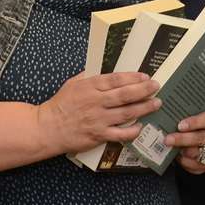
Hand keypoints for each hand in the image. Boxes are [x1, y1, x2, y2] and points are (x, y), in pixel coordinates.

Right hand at [38, 71, 161, 153]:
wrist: (48, 128)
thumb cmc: (60, 104)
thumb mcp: (72, 83)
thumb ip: (89, 76)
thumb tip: (104, 69)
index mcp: (90, 86)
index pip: (116, 79)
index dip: (133, 77)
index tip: (145, 76)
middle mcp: (96, 102)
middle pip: (125, 95)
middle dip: (144, 90)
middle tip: (156, 86)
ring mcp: (98, 119)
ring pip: (127, 113)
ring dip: (144, 108)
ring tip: (156, 103)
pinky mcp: (98, 135)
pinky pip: (120, 134)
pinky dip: (132, 131)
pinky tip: (141, 126)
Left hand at [168, 104, 204, 174]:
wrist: (201, 134)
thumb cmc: (191, 124)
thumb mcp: (188, 115)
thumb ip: (180, 114)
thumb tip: (161, 108)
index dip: (194, 122)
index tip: (180, 125)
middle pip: (201, 137)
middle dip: (183, 139)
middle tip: (168, 139)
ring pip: (199, 153)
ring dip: (184, 152)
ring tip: (171, 150)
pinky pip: (198, 165)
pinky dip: (186, 163)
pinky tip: (177, 158)